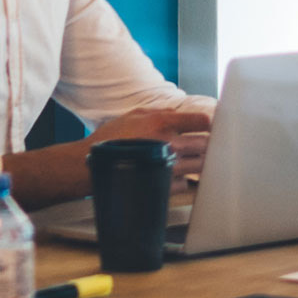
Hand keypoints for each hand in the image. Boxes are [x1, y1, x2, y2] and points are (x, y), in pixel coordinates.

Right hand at [91, 103, 212, 176]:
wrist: (90, 165)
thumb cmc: (111, 139)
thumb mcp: (133, 115)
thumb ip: (160, 112)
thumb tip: (180, 112)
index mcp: (162, 122)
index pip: (202, 121)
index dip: (208, 124)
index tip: (207, 127)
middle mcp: (168, 143)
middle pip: (206, 144)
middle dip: (207, 145)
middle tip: (202, 146)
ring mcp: (166, 166)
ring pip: (200, 166)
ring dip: (198, 163)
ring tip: (189, 160)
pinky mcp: (162, 186)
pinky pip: (185, 184)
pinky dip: (183, 180)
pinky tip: (173, 175)